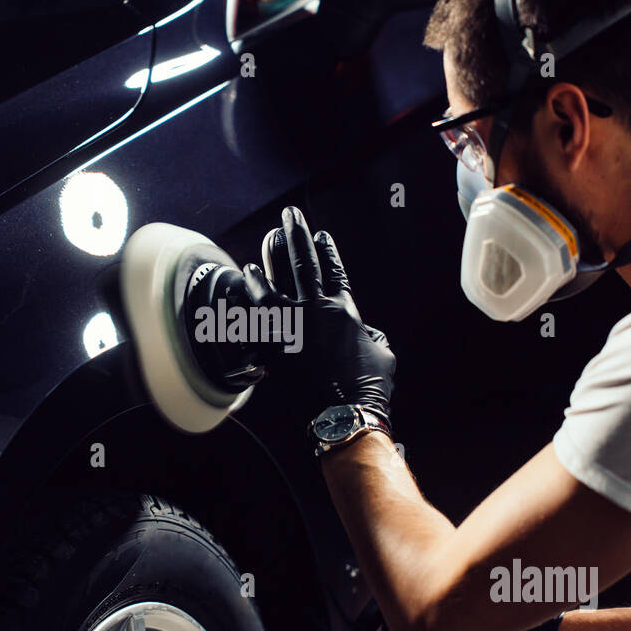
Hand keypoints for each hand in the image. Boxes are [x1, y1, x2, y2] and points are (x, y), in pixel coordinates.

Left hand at [242, 207, 395, 427]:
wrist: (344, 414)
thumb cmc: (367, 388)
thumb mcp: (383, 355)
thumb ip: (374, 337)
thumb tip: (368, 333)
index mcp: (345, 311)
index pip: (335, 272)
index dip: (328, 251)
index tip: (321, 235)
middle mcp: (316, 311)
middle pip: (304, 265)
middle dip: (297, 236)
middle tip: (290, 215)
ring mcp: (291, 326)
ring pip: (275, 283)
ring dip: (269, 259)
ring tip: (265, 239)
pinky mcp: (273, 345)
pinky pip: (257, 311)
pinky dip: (252, 290)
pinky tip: (246, 276)